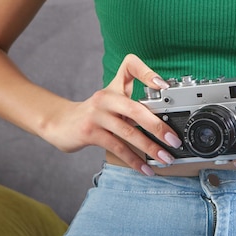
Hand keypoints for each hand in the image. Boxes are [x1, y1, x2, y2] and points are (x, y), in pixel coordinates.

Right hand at [40, 54, 180, 175]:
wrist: (60, 123)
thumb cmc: (95, 114)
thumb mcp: (113, 102)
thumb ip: (135, 105)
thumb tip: (166, 124)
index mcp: (115, 87)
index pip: (130, 66)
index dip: (147, 72)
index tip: (164, 86)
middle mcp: (106, 97)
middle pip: (136, 109)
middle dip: (158, 126)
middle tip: (175, 140)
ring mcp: (97, 115)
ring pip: (128, 132)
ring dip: (150, 148)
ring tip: (166, 158)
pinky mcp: (90, 132)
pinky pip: (117, 147)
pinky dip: (134, 160)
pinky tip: (145, 169)